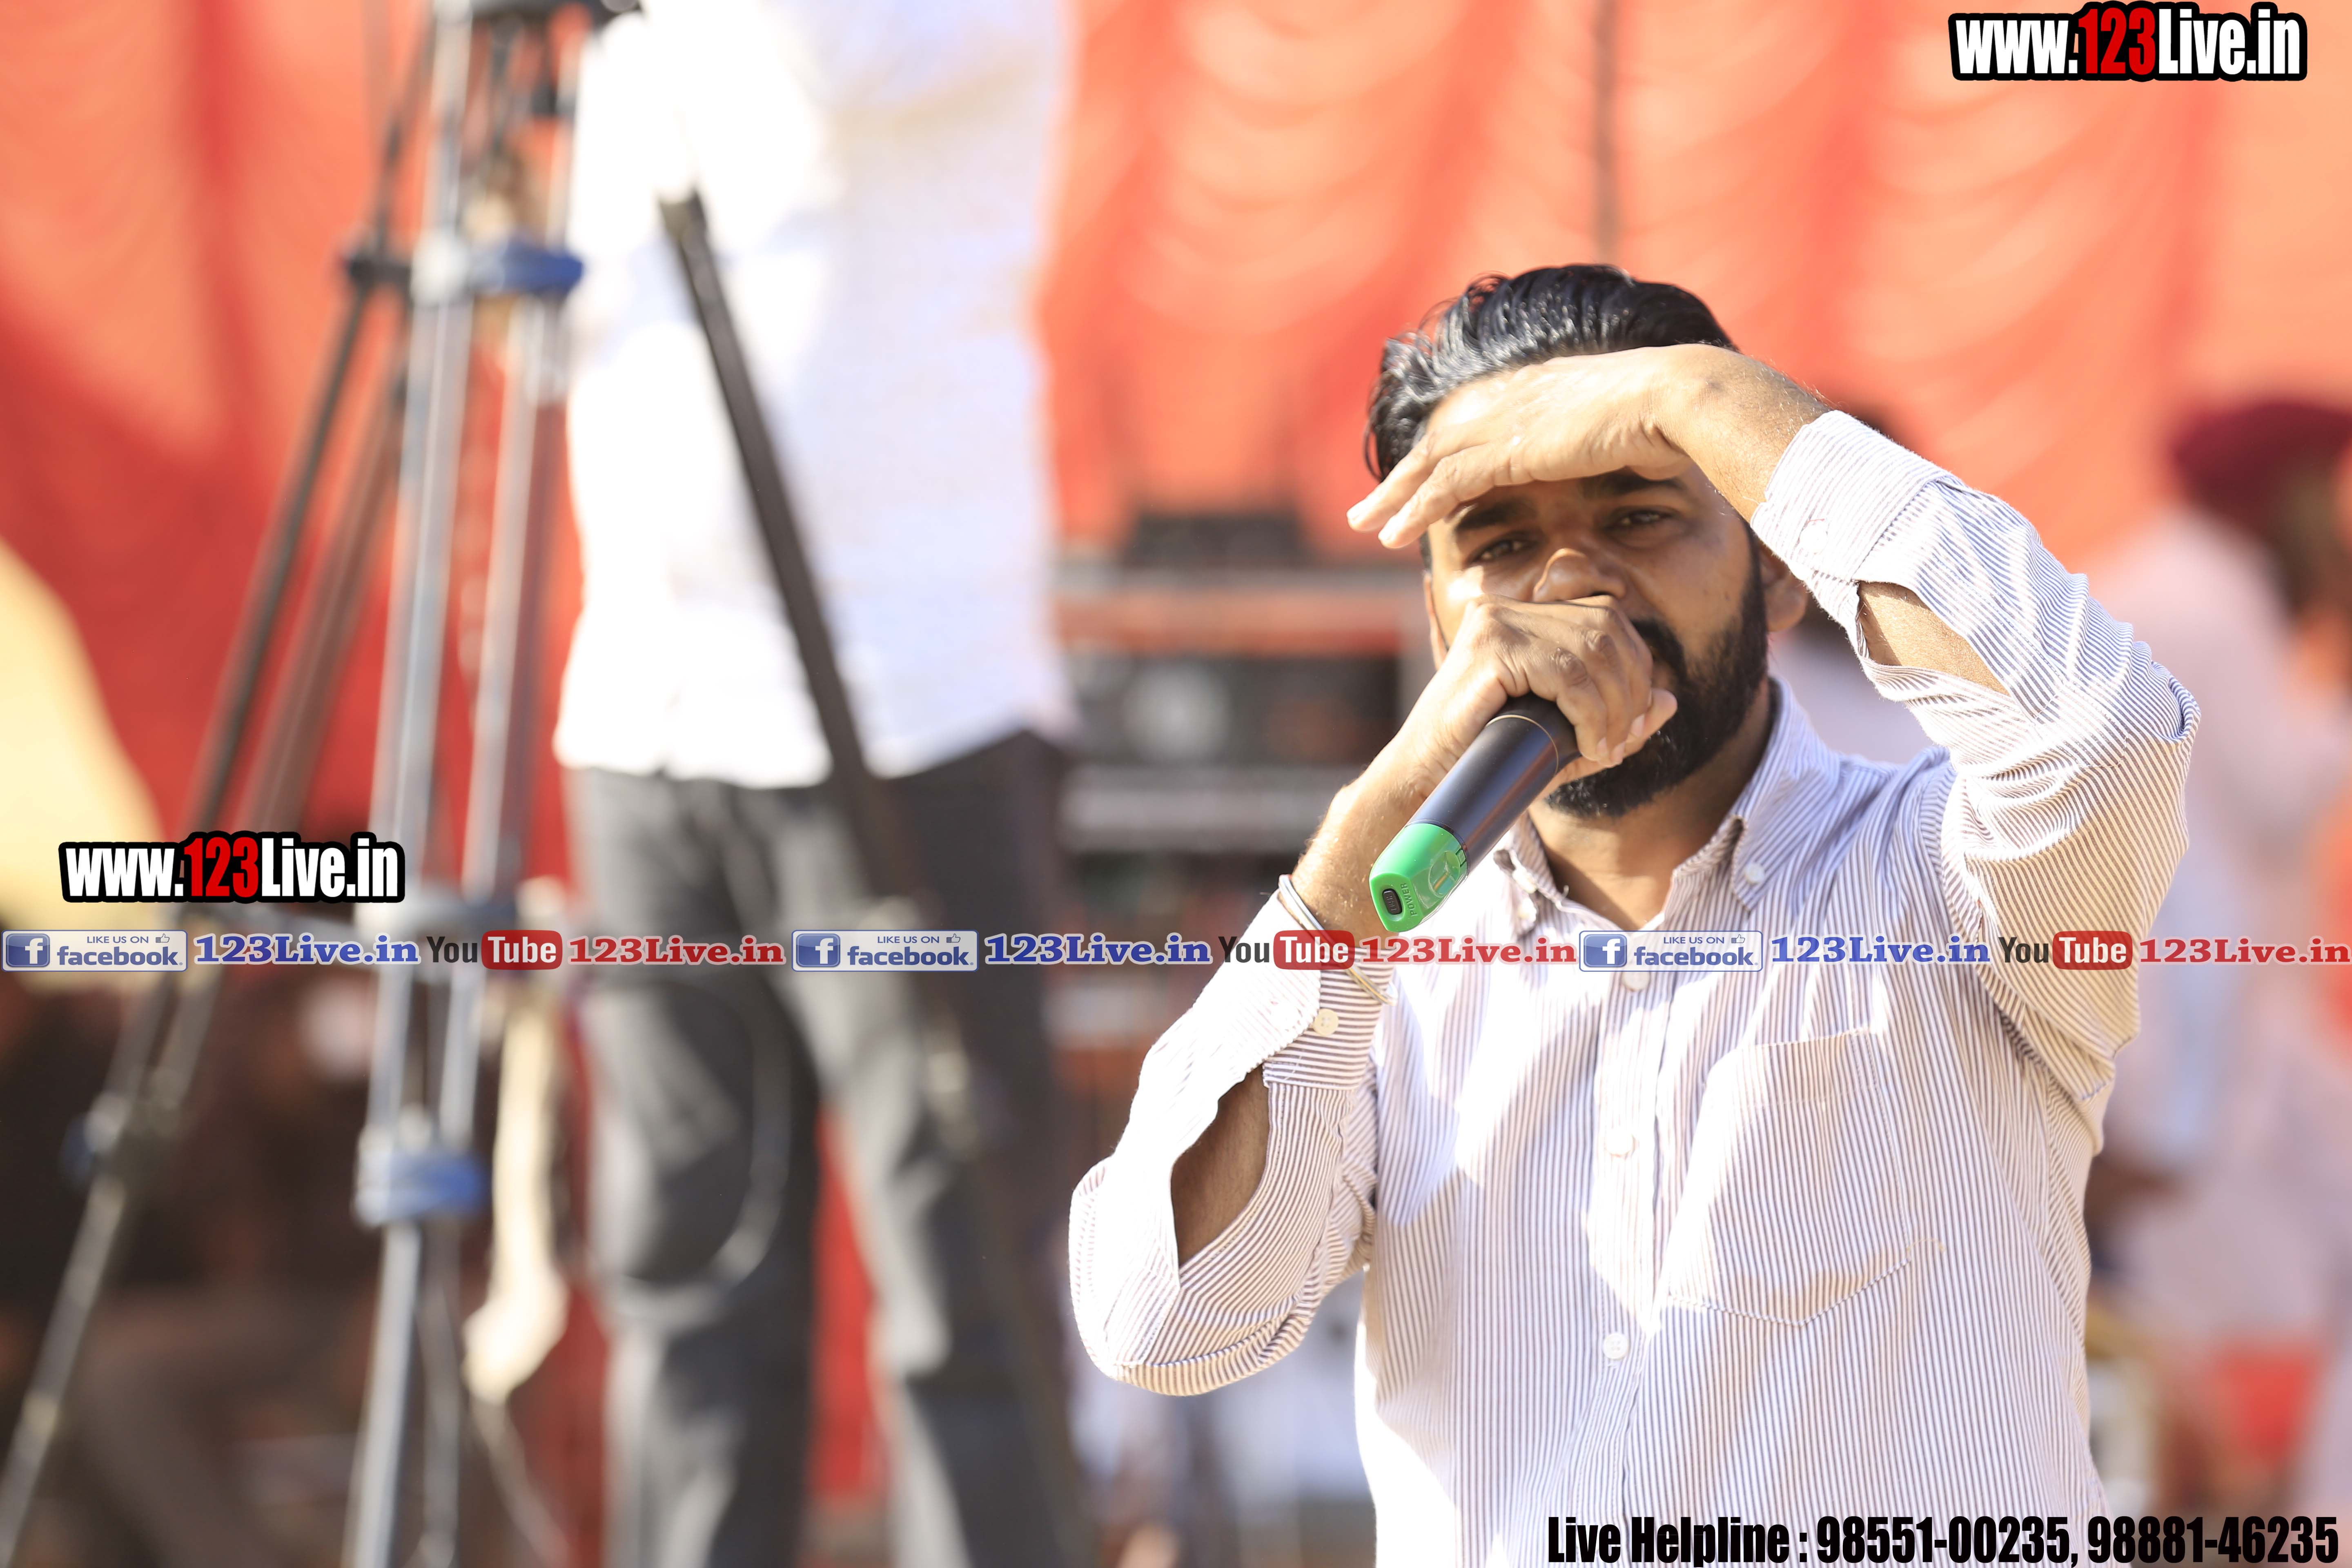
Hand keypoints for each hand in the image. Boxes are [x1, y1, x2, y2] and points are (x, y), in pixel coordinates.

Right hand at [1292, 595, 1675, 938]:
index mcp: (1521, 617)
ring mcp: (1494, 622)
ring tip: (1605, 749)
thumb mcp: (1563, 738)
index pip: (1605, 618)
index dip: (1634, 668)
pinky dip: (1591, 712)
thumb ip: (1613, 717)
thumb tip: (1670, 700)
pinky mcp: (1489, 647)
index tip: (1628, 727)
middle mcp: (1506, 609)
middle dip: (1630, 688)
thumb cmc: (1488, 765)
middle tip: (1620, 742)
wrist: (1425, 788)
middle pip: (1606, 626)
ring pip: (1593, 648)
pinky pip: (1567, 672)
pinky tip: (1589, 745)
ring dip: (1614, 706)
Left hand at [1347, 344, 1824, 548]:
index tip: (1414, 481)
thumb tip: (1619, 453)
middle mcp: (1509, 398)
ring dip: (1395, 497)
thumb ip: (1600, 441)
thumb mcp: (1623, 426)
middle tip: (1366, 509)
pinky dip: (1417, 508)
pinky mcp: (1508, 448)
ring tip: (1366, 526)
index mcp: (1533, 389)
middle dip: (1400, 478)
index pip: (1467, 424)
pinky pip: (1447, 483)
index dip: (1436, 456)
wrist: (1679, 400)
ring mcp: (1506, 420)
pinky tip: (1394, 532)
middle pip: (1436, 442)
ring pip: (1430, 463)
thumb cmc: (1669, 418)